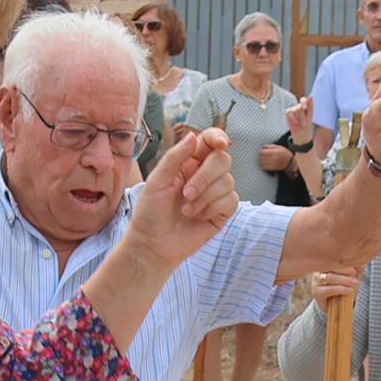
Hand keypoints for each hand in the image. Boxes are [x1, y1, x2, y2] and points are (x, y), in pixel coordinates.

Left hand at [125, 125, 237, 265]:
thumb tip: (193, 136)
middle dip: (206, 176)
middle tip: (186, 193)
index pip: (209, 142)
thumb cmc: (150, 213)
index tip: (221, 143)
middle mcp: (204, 175)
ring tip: (186, 210)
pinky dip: (213, 208)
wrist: (153, 244)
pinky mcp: (222, 211)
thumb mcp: (157, 181)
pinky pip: (231, 200)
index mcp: (187, 162)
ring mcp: (215, 193)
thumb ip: (175, 157)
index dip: (218, 137)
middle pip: (222, 160)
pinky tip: (198, 216)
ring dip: (204, 197)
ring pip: (228, 181)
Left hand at [257, 141, 294, 172]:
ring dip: (261, 160)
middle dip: (261, 156)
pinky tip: (265, 163)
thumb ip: (271, 146)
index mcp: (275, 152)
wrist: (289, 162)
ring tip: (263, 159)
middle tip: (262, 155)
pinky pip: (264, 167)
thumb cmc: (284, 153)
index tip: (262, 151)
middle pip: (261, 157)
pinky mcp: (273, 168)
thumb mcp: (279, 147)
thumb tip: (264, 146)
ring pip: (262, 162)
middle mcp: (273, 158)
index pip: (263, 152)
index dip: (261, 151)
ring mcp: (273, 164)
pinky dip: (263, 165)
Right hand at [308, 267, 360, 302]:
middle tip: (356, 274)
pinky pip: (330, 289)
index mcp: (325, 264)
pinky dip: (342, 289)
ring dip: (345, 280)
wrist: (336, 307)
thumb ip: (356, 271)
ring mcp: (316, 281)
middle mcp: (318, 271)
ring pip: (331, 277)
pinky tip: (350, 290)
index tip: (356, 266)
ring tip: (356, 283)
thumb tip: (362, 263)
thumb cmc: (342, 288)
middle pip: (331, 266)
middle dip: (346, 270)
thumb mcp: (350, 278)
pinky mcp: (317, 292)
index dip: (345, 262)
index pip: (334, 259)